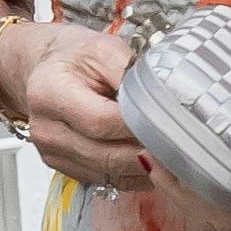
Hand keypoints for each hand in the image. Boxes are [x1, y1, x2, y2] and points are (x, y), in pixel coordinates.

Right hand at [14, 22, 157, 196]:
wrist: (46, 70)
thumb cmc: (76, 57)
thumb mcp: (104, 49)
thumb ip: (130, 74)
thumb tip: (161, 101)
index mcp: (50, 93)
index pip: (101, 122)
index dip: (139, 126)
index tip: (171, 124)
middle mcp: (47, 130)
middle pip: (107, 155)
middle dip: (148, 153)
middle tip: (183, 146)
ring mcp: (54, 154)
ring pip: (110, 173)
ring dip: (145, 170)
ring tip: (174, 155)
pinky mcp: (66, 169)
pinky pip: (107, 181)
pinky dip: (135, 176)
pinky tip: (156, 164)